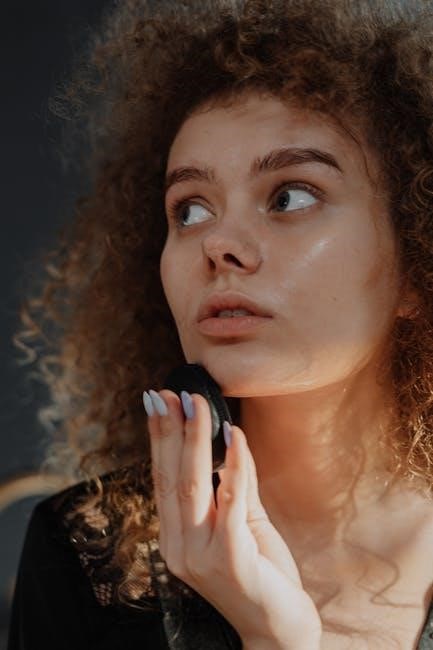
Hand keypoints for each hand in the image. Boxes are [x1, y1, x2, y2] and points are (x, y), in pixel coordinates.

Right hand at [144, 388, 321, 649]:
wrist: (278, 631)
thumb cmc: (260, 573)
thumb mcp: (243, 523)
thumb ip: (234, 485)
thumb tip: (228, 437)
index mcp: (177, 536)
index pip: (163, 478)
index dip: (159, 438)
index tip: (157, 401)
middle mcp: (180, 546)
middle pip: (172, 477)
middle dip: (170, 430)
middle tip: (169, 392)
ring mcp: (201, 556)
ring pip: (194, 486)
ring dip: (195, 439)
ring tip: (197, 404)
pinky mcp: (230, 560)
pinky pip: (232, 502)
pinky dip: (234, 465)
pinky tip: (234, 435)